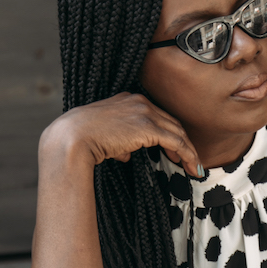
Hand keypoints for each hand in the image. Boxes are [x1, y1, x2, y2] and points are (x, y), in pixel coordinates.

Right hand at [40, 92, 202, 178]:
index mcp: (128, 99)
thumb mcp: (103, 136)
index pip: (157, 116)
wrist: (72, 137)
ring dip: (189, 151)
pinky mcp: (148, 127)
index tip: (175, 150)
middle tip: (191, 161)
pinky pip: (176, 142)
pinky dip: (187, 154)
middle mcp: (139, 102)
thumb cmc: (81, 139)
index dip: (170, 133)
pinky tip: (190, 166)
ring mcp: (145, 112)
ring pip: (178, 132)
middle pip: (171, 122)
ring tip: (194, 168)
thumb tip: (126, 155)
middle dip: (184, 143)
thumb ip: (119, 143)